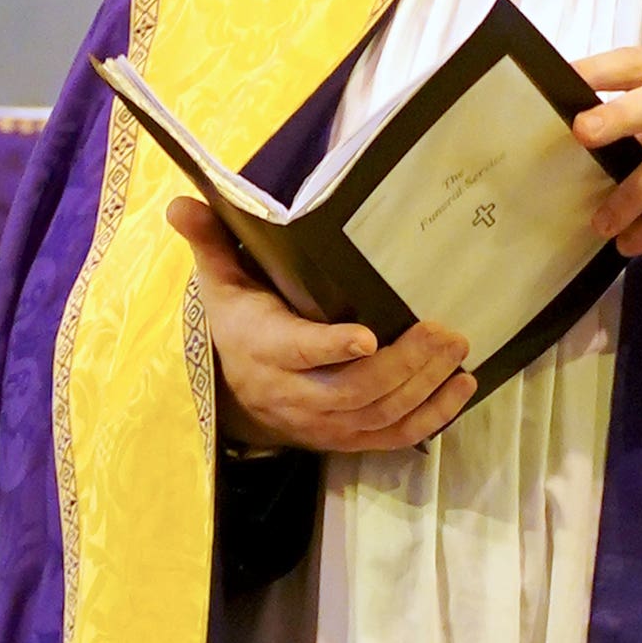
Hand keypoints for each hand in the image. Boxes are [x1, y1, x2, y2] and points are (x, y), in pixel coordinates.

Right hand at [166, 197, 473, 452]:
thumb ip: (209, 241)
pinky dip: (432, 416)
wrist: (236, 395)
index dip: (329, 349)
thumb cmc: (240, 323)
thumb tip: (181, 203)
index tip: (367, 338)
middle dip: (403, 364)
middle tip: (444, 330)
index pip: (296, 352)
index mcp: (260, 347)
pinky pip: (392, 437)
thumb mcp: (220, 281)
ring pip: (377, 415)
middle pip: (350, 392)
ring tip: (457, 348)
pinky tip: (460, 386)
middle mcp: (290, 392)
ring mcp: (320, 422)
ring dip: (423, 386)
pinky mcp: (345, 439)